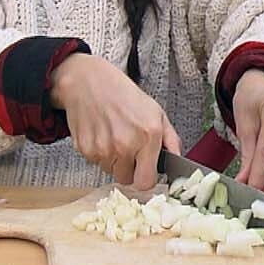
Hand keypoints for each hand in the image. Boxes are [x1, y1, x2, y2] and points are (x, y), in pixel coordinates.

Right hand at [52, 53, 181, 190]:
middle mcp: (126, 144)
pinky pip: (96, 163)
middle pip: (127, 179)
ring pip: (111, 172)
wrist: (89, 82)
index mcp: (148, 135)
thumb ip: (171, 139)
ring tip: (114, 137)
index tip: (146, 170)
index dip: (146, 178)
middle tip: (128, 149)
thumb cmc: (124, 95)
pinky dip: (99, 154)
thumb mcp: (156, 112)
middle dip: (129, 169)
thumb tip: (177, 160)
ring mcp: (104, 148)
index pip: (146, 182)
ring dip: (114, 161)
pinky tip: (102, 134)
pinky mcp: (86, 149)